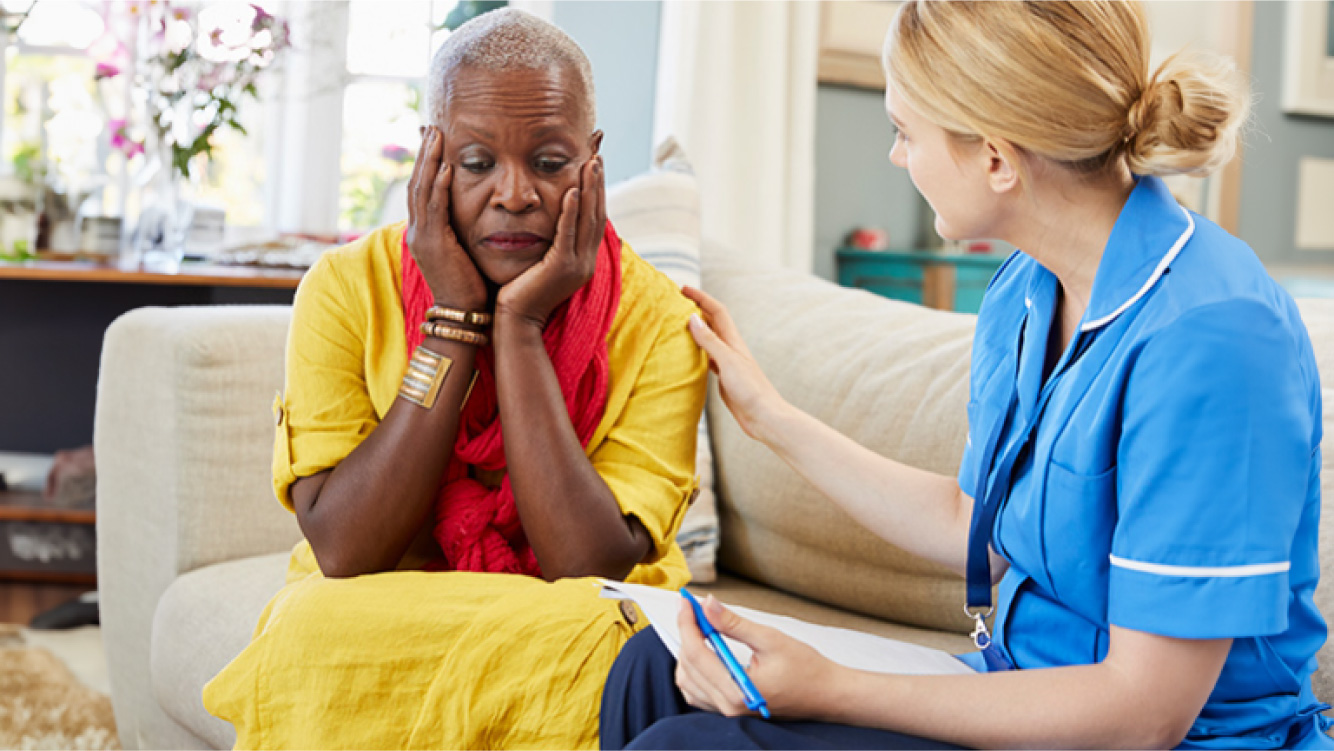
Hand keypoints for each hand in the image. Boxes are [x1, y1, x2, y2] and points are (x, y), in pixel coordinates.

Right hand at [406, 126, 487, 310]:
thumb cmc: (471, 284)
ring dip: (429, 161)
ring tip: (436, 136)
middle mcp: (418, 230)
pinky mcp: (433, 244)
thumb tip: (481, 211)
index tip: (433, 139)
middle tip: (430, 127)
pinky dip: (439, 186)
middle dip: (424, 154)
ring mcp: (422, 236)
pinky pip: (435, 209)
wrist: (462, 312)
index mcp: (425, 231)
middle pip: (417, 182)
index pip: (422, 189)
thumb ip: (464, 229)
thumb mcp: (465, 250)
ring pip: (421, 190)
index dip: (426, 163)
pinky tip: (446, 167)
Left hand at [495, 155, 604, 328]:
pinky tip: (571, 191)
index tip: (595, 167)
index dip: (597, 192)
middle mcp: (585, 262)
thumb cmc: (521, 292)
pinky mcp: (561, 268)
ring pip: (587, 221)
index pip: (594, 220)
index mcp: (583, 260)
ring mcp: (576, 266)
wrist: (516, 321)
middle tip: (597, 157)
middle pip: (597, 216)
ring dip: (589, 190)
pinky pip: (568, 234)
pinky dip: (570, 212)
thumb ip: (551, 243)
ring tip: (590, 165)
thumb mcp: (542, 263)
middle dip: (598, 185)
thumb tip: (550, 222)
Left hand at [674, 594, 837, 718]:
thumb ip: (734, 623)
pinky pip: (698, 692)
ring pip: (688, 682)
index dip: (687, 622)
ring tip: (701, 628)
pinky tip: (706, 652)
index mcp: (737, 690)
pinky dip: (694, 670)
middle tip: (694, 609)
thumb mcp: (770, 639)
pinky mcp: (731, 711)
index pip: (696, 653)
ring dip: (688, 653)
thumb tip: (708, 605)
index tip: (685, 601)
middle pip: (687, 666)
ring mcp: (728, 712)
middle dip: (687, 633)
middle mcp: (728, 706)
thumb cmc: (808, 671)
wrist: (828, 695)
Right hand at [682, 286, 787, 442]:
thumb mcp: (728, 361)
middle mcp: (730, 348)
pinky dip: (695, 351)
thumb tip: (692, 318)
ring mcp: (727, 363)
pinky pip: (706, 358)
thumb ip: (710, 341)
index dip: (701, 297)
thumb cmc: (750, 389)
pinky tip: (686, 354)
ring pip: (708, 339)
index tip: (683, 288)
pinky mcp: (724, 377)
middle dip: (695, 309)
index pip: (716, 310)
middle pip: (711, 322)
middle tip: (675, 302)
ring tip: (675, 323)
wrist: (764, 416)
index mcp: (733, 341)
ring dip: (694, 329)